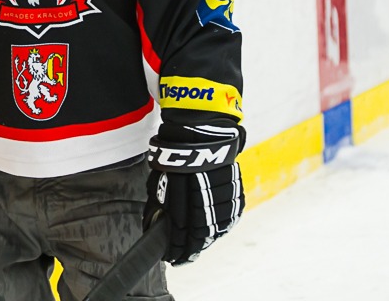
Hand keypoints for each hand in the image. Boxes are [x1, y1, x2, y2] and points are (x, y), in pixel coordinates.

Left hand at [145, 122, 244, 265]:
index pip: (183, 235)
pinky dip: (223, 224)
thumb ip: (160, 204)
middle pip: (203, 235)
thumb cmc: (176, 155)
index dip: (177, 250)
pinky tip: (215, 229)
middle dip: (192, 248)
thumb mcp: (161, 179)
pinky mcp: (236, 190)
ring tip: (198, 245)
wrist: (200, 131)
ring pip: (219, 227)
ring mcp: (224, 195)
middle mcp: (207, 199)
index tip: (171, 258)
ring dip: (208, 238)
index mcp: (185, 198)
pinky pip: (232, 215)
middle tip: (184, 256)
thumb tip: (152, 226)